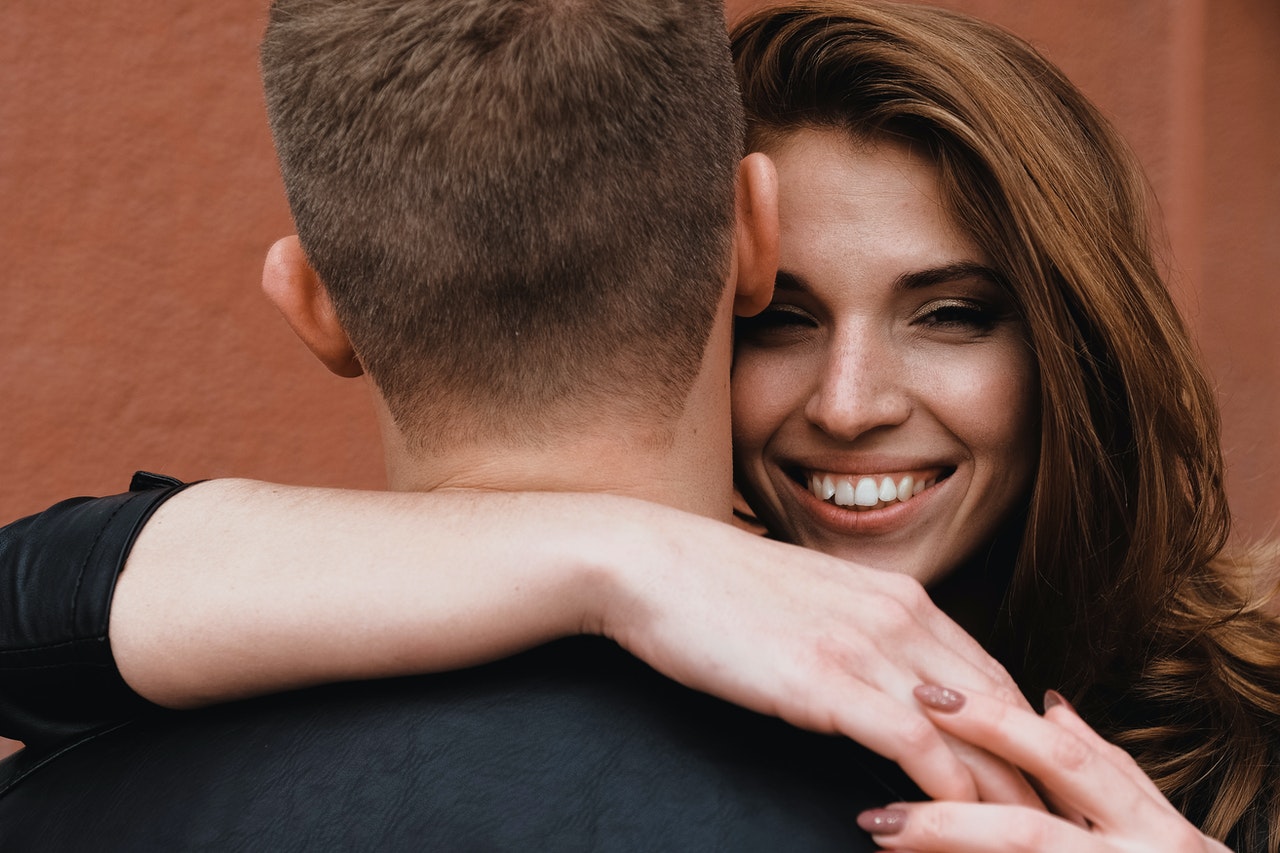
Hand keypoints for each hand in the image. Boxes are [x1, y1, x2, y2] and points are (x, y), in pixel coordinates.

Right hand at [595, 507, 1040, 805]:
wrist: (653, 564)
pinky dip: (940, 794)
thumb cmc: (719, 588)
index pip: (992, 676)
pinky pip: (913, 748)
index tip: (1039, 783)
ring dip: (1003, 797)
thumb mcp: (813, 602)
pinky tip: (940, 826)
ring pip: (970, 733)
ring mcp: (865, 646)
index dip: (1024, 736)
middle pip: (1000, 707)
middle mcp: (899, 616)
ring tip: (1024, 845)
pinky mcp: (826, 681)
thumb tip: (885, 683)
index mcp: (900, 596)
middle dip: (1035, 773)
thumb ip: (862, 635)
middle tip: (1056, 825)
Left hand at [858, 684, 1231, 851]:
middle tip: (882, 812)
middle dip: (950, 818)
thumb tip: (1051, 706)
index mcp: (1149, 825)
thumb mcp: (1154, 820)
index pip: (1061, 758)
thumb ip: (1103, 766)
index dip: (993, 723)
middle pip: (1028, 830)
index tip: (926, 696)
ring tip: (885, 847)